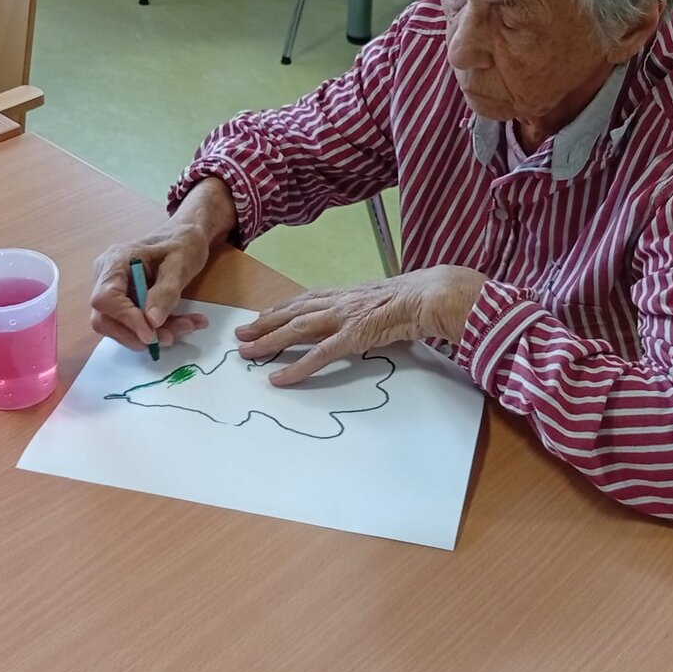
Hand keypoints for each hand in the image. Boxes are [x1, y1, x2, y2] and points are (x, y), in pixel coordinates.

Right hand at [89, 226, 212, 351]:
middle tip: (170, 338)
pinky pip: (136, 324)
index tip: (151, 333)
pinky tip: (185, 323)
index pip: (105, 298)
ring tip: (188, 326)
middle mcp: (107, 278)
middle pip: (106, 319)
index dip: (125, 319)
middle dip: (137, 335)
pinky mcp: (127, 303)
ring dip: (154, 334)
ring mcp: (116, 292)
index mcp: (115, 262)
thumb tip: (151, 322)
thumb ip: (165, 292)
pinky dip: (160, 329)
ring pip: (122, 327)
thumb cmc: (182, 243)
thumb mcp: (180, 264)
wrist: (186, 237)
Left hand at [234, 266, 487, 385]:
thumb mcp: (387, 299)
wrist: (432, 294)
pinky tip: (279, 378)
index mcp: (349, 293)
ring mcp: (344, 318)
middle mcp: (340, 301)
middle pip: (293, 312)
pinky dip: (297, 367)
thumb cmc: (419, 297)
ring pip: (297, 329)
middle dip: (264, 323)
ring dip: (269, 341)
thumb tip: (371, 319)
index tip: (263, 314)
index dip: (282, 308)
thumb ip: (372, 310)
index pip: (307, 299)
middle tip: (240, 334)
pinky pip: (319, 355)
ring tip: (247, 352)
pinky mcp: (353, 337)